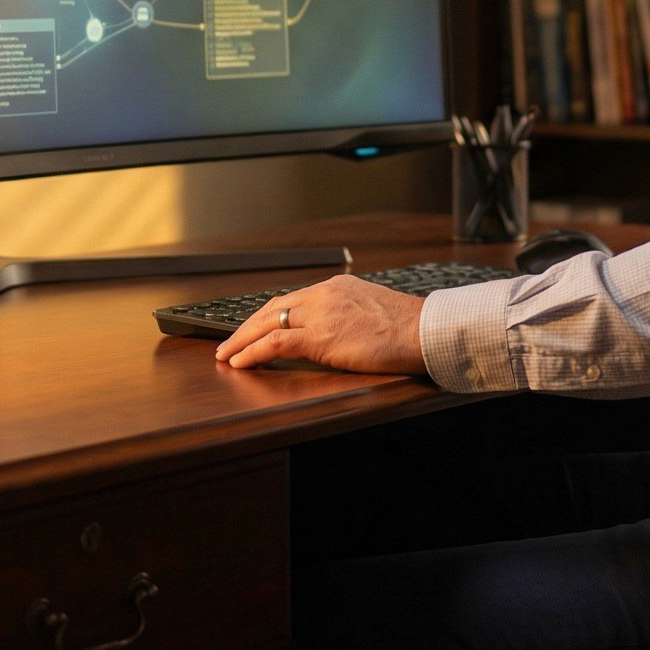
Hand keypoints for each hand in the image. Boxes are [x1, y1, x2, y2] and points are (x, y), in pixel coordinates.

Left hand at [212, 276, 426, 374]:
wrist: (424, 330)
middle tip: (228, 341)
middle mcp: (324, 294)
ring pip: (267, 324)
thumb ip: (351, 315)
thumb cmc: (409, 328)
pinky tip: (240, 362)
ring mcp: (320, 314)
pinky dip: (253, 352)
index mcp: (337, 286)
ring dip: (241, 341)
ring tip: (226, 355)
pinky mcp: (320, 337)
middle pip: (272, 308)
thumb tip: (343, 332)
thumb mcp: (374, 311)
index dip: (267, 316)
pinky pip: (275, 343)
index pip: (291, 299)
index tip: (254, 327)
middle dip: (246, 326)